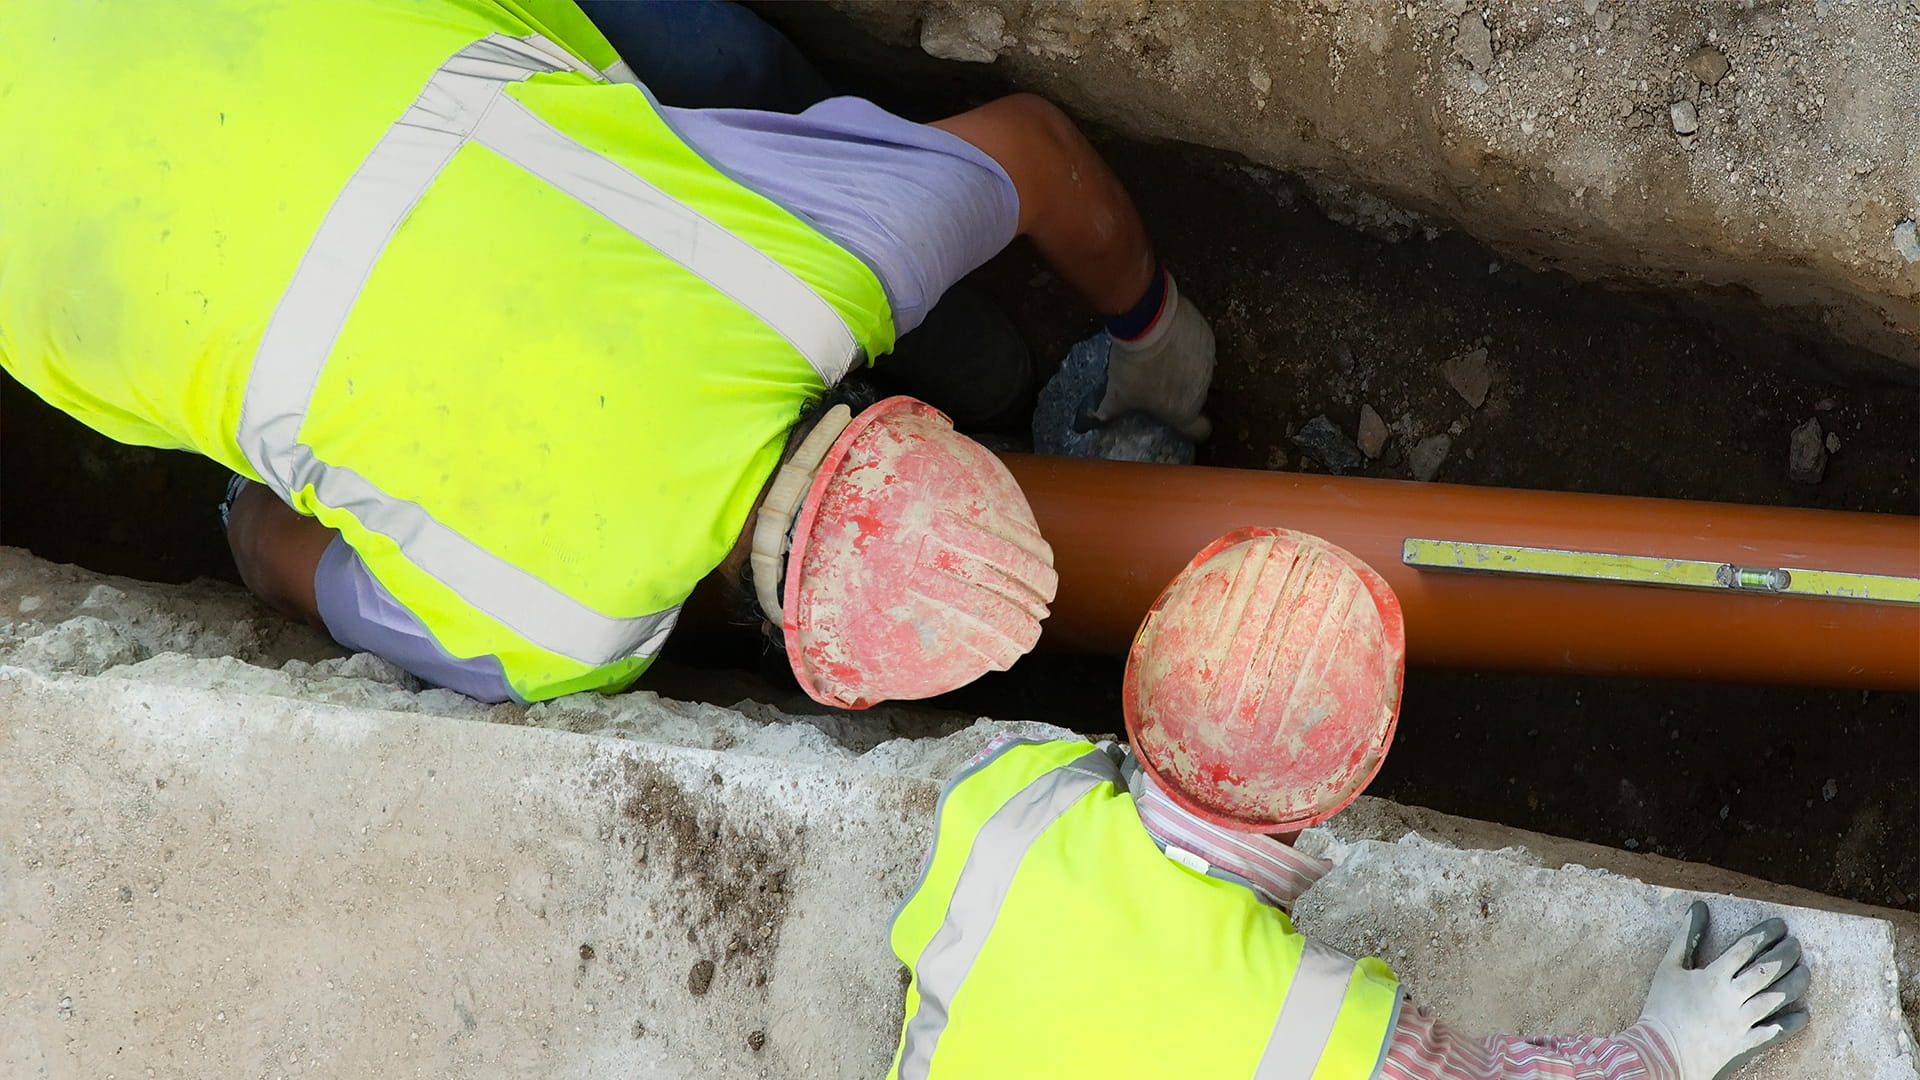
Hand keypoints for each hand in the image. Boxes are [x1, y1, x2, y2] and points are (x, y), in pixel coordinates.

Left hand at [1086, 275, 1214, 440]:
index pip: (1200, 431)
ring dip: (1184, 367)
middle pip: (1194, 397)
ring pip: (1198, 371)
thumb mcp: (1117, 393)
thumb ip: (1109, 410)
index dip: (1193, 428)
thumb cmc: (1134, 367)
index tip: (1180, 418)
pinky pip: (1200, 347)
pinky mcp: (1208, 338)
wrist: (1148, 323)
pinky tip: (1170, 338)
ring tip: (1161, 356)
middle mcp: (1201, 391)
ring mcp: (1208, 363)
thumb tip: (1096, 418)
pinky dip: (1188, 345)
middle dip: (1178, 391)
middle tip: (1156, 379)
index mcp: (1184, 411)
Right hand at [1633, 901, 1810, 1079]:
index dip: (1765, 934)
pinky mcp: (1744, 1043)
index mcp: (1714, 976)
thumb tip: (1698, 907)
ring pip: (1775, 998)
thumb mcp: (1668, 967)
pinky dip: (1791, 1023)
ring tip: (1805, 970)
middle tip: (1796, 944)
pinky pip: (1773, 1032)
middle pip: (1766, 971)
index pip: (1746, 948)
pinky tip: (1804, 1015)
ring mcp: (1741, 1021)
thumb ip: (1686, 936)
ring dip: (1794, 983)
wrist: (1662, 1052)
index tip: (1780, 925)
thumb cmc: (1661, 1007)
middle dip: (1785, 954)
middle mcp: (1732, 997)